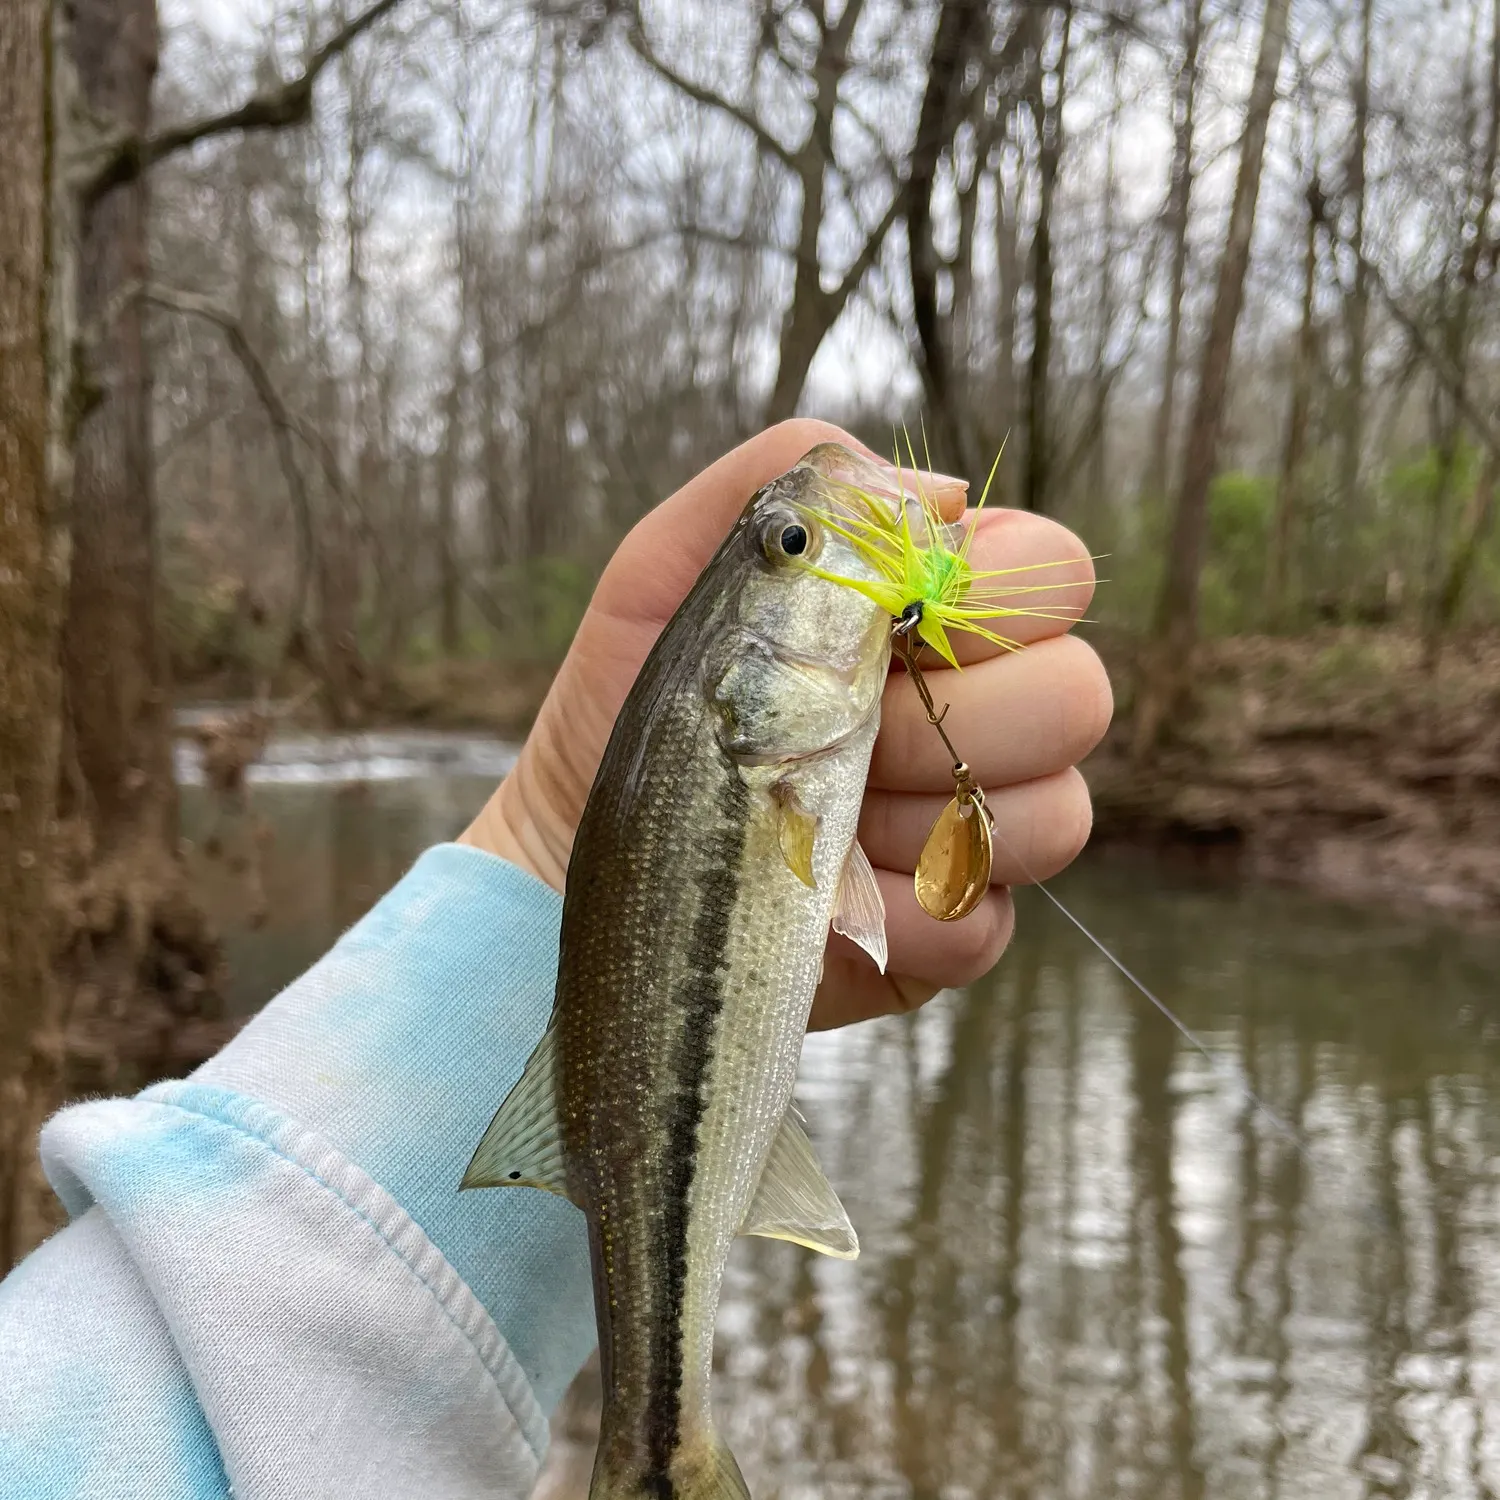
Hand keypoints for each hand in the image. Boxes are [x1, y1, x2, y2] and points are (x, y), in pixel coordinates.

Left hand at [460, 420, 1110, 1028]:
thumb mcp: (665, 573)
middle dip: (954, 715)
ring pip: (1054, 814)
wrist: (580, 852)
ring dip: (917, 816)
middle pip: (1077, 695)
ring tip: (817, 816)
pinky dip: (892, 913)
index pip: (1052, 574)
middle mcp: (978, 715)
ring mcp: (973, 827)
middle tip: (845, 728)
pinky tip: (820, 898)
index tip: (904, 619)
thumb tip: (944, 493)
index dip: (1000, 593)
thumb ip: (780, 489)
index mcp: (931, 619)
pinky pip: (984, 924)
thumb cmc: (643, 707)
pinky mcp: (952, 929)